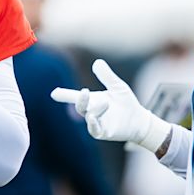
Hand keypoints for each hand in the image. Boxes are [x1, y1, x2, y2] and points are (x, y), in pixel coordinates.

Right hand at [50, 59, 170, 151]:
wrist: (139, 119)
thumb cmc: (126, 103)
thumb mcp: (117, 86)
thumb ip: (106, 76)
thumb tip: (97, 62)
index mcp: (92, 100)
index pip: (75, 96)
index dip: (64, 95)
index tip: (54, 93)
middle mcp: (91, 111)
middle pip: (79, 106)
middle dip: (80, 100)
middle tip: (85, 91)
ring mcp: (96, 123)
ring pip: (88, 116)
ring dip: (95, 109)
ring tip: (107, 102)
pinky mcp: (102, 132)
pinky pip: (93, 130)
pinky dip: (93, 124)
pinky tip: (94, 117)